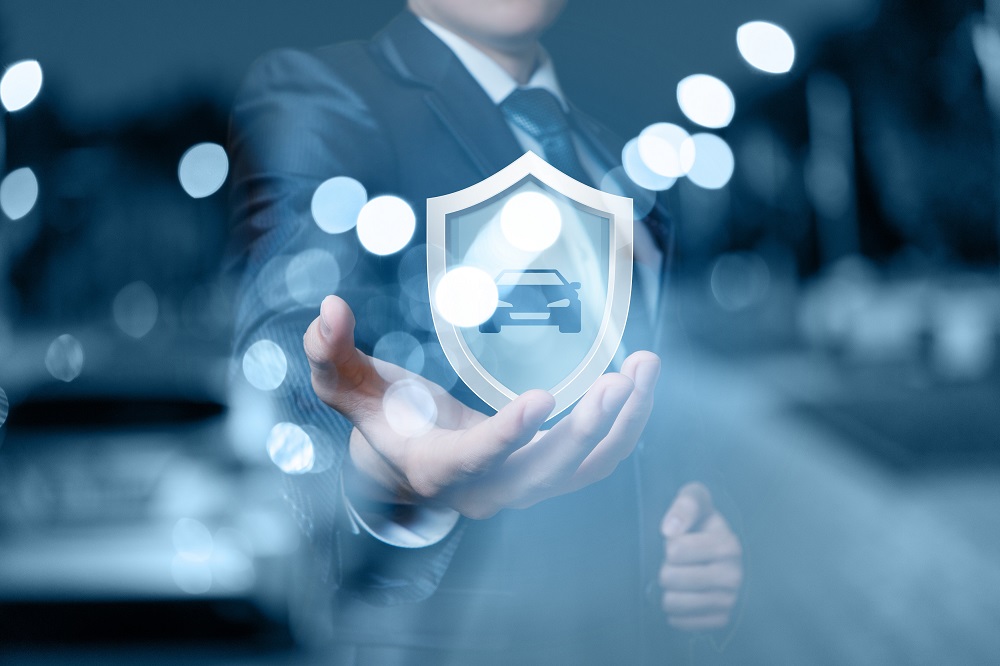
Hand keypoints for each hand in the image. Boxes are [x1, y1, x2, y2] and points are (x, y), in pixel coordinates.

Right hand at [304, 295, 659, 519]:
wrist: (411, 459)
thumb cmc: (384, 417)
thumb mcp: (347, 386)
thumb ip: (329, 351)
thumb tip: (329, 306)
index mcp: (437, 467)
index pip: (474, 459)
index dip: (507, 436)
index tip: (540, 399)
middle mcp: (487, 486)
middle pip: (546, 474)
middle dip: (588, 431)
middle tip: (619, 378)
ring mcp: (524, 484)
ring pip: (585, 470)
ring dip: (622, 426)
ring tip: (643, 368)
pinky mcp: (548, 471)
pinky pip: (597, 459)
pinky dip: (624, 425)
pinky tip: (637, 381)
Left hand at [659, 482, 742, 630]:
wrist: (718, 551)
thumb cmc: (701, 523)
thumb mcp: (695, 501)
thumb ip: (684, 505)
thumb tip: (669, 531)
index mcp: (728, 545)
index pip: (674, 551)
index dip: (668, 546)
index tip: (678, 542)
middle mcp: (733, 575)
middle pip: (670, 578)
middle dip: (664, 569)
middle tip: (675, 564)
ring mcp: (729, 600)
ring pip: (672, 603)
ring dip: (666, 591)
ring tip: (677, 581)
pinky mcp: (721, 619)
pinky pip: (681, 623)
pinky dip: (674, 612)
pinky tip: (682, 597)